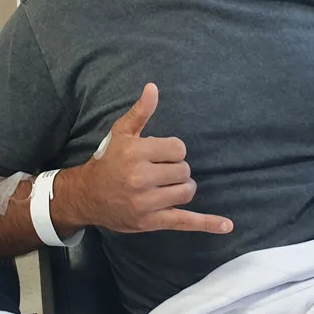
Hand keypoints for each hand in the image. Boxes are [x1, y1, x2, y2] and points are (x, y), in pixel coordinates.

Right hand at [60, 83, 232, 234]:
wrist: (87, 195)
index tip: (158, 155)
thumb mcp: (121, 133)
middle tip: (158, 171)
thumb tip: (153, 87)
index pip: (179, 149)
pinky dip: (208, 223)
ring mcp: (146, 202)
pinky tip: (227, 226)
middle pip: (184, 170)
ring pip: (186, 192)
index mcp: (135, 153)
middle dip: (175, 170)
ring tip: (166, 186)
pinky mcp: (151, 221)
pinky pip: (185, 221)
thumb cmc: (108, 161)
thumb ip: (140, 111)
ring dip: (182, 188)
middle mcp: (140, 178)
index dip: (173, 151)